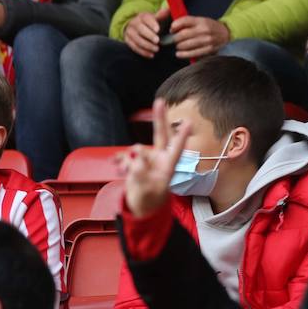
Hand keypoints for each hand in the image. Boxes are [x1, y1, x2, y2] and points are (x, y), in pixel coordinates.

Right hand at [117, 98, 187, 219]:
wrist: (142, 207)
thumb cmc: (150, 199)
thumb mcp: (147, 191)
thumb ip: (140, 174)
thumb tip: (136, 156)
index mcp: (168, 166)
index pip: (176, 148)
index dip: (181, 136)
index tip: (189, 122)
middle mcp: (159, 158)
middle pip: (160, 135)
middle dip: (159, 118)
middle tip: (160, 101)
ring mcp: (147, 159)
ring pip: (136, 151)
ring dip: (128, 159)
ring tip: (125, 172)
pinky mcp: (135, 162)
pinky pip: (126, 157)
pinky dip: (121, 161)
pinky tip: (119, 168)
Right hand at [124, 7, 169, 58]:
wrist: (140, 28)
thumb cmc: (153, 24)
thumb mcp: (158, 18)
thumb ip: (163, 15)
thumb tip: (168, 9)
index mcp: (142, 16)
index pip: (146, 18)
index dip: (152, 24)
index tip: (158, 30)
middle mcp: (134, 23)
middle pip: (140, 29)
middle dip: (149, 36)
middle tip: (158, 41)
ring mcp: (129, 32)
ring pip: (136, 39)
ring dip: (147, 46)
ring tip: (156, 49)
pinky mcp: (127, 41)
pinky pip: (134, 47)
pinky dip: (142, 52)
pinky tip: (151, 55)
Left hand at [169, 15, 230, 59]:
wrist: (225, 33)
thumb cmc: (210, 27)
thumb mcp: (200, 20)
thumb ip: (187, 22)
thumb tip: (173, 28)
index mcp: (201, 21)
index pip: (183, 21)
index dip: (174, 26)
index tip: (172, 30)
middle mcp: (204, 30)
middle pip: (182, 35)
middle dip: (174, 39)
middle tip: (173, 40)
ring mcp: (207, 40)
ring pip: (185, 45)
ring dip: (178, 47)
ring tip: (178, 46)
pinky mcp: (208, 49)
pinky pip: (192, 53)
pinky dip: (183, 54)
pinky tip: (179, 54)